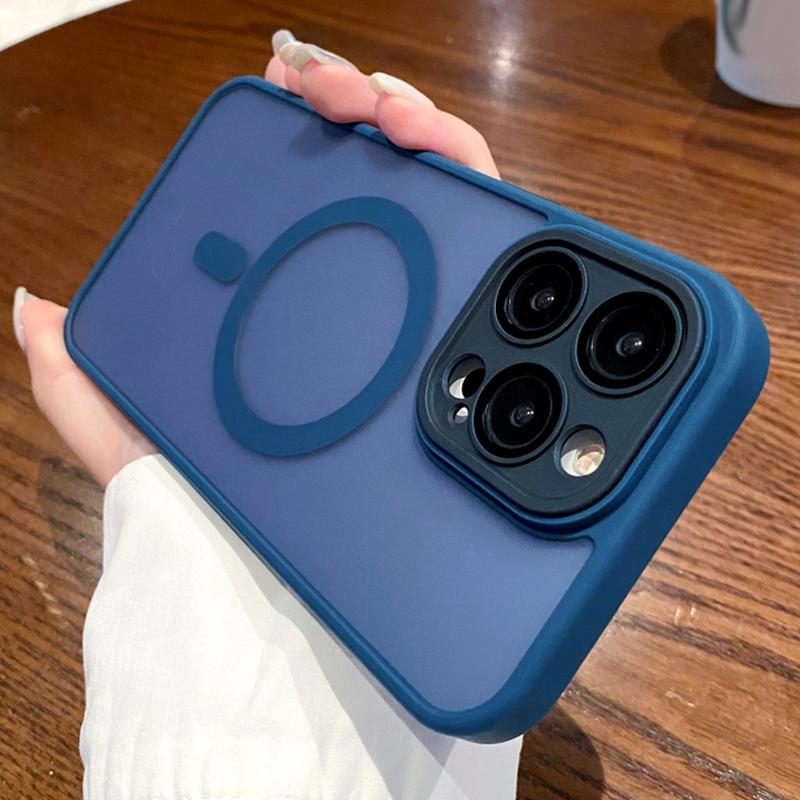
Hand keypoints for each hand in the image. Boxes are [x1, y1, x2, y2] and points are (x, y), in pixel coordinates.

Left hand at [15, 30, 499, 486]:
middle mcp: (356, 314)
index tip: (284, 79)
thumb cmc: (211, 518)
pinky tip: (436, 156)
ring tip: (385, 111)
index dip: (297, 128)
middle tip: (333, 89)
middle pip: (372, 185)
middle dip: (361, 109)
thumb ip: (81, 381)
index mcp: (288, 319)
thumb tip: (34, 305)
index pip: (302, 202)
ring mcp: (411, 323)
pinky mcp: (457, 342)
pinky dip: (467, 180)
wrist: (280, 585)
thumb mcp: (134, 439)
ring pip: (431, 197)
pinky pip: (480, 245)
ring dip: (415, 128)